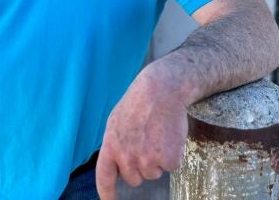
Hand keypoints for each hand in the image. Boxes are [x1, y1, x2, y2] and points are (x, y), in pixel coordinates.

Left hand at [95, 65, 187, 199]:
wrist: (162, 88)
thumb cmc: (141, 102)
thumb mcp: (117, 121)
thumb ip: (115, 144)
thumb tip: (116, 164)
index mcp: (111, 145)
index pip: (104, 178)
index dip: (107, 194)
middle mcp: (126, 156)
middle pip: (134, 178)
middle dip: (141, 165)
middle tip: (147, 140)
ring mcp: (147, 159)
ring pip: (153, 173)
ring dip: (157, 159)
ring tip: (157, 133)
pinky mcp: (167, 160)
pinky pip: (171, 166)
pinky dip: (173, 154)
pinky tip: (170, 135)